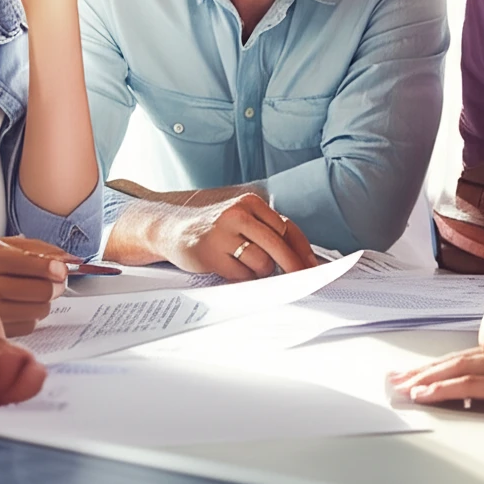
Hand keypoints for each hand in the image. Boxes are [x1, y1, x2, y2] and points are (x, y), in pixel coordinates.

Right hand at [0, 237, 74, 335]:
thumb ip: (31, 248)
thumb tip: (66, 257)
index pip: (36, 265)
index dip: (58, 268)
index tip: (63, 269)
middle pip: (43, 291)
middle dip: (56, 287)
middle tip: (55, 283)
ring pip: (39, 310)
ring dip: (44, 303)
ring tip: (33, 295)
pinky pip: (28, 327)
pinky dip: (31, 318)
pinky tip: (20, 308)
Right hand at [150, 192, 317, 279]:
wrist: (171, 228)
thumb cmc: (214, 228)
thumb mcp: (241, 219)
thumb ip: (267, 231)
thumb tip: (301, 258)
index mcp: (250, 203)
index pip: (286, 228)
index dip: (302, 250)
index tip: (312, 267)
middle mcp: (238, 213)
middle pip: (278, 245)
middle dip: (292, 266)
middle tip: (300, 281)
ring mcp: (223, 232)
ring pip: (262, 262)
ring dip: (260, 272)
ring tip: (245, 265)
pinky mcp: (211, 253)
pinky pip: (241, 275)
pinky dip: (242, 278)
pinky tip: (231, 268)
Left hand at [388, 344, 483, 434]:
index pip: (473, 363)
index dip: (446, 367)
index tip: (421, 376)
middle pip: (459, 364)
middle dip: (425, 372)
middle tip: (395, 381)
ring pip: (461, 370)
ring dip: (428, 378)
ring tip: (400, 387)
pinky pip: (475, 387)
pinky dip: (447, 389)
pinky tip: (425, 394)